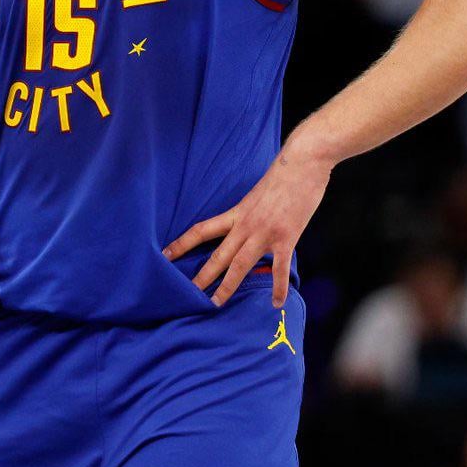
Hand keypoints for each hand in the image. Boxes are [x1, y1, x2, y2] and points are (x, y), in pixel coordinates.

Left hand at [162, 135, 331, 306]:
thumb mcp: (256, 193)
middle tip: (186, 295)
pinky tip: (275, 304)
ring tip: (216, 304)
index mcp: (237, 212)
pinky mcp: (286, 237)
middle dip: (201, 276)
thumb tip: (246, 223)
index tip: (165, 255)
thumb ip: (250, 211)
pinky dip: (278, 288)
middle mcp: (246, 225)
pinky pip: (279, 268)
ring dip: (227, 287)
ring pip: (240, 265)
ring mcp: (265, 232)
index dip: (182, 243)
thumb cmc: (282, 174)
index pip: (202, 230)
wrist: (302, 163)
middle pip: (218, 255)